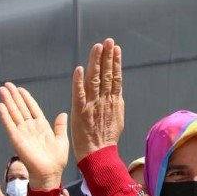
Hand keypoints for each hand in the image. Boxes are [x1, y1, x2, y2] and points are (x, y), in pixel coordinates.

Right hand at [0, 82, 68, 189]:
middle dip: (14, 96)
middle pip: (21, 108)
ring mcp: (23, 133)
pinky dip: (5, 116)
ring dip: (8, 102)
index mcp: (42, 126)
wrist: (50, 174)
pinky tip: (0, 106)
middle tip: (7, 84)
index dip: (26, 98)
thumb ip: (60, 126)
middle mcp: (31, 128)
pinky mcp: (17, 140)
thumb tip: (62, 113)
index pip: (32, 108)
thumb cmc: (57, 160)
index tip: (20, 89)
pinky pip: (10, 126)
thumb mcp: (62, 140)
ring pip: (14, 114)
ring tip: (2, 90)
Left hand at [71, 38, 124, 160]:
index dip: (115, 62)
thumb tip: (117, 94)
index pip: (114, 77)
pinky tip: (81, 69)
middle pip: (106, 74)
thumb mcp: (116, 119)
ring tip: (99, 47)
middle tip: (108, 41)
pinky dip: (79, 81)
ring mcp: (92, 105)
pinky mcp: (80, 111)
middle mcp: (103, 101)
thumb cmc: (106, 139)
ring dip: (96, 62)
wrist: (98, 154)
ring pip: (95, 80)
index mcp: (112, 102)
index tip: (115, 48)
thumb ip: (115, 104)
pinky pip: (79, 94)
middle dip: (107, 57)